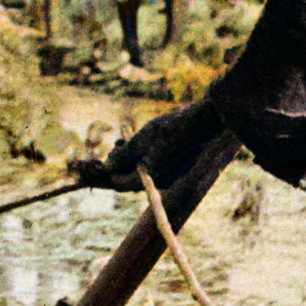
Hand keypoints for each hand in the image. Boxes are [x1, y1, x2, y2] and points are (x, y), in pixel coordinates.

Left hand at [70, 101, 224, 192]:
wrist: (204, 121)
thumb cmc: (170, 129)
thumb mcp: (139, 140)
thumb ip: (121, 157)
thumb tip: (107, 168)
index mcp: (150, 179)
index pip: (120, 184)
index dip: (108, 173)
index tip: (101, 160)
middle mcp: (162, 183)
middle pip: (132, 179)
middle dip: (120, 164)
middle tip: (115, 144)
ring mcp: (172, 177)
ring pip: (144, 172)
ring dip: (132, 158)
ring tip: (126, 140)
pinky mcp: (180, 169)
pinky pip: (157, 167)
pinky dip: (147, 157)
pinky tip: (143, 141)